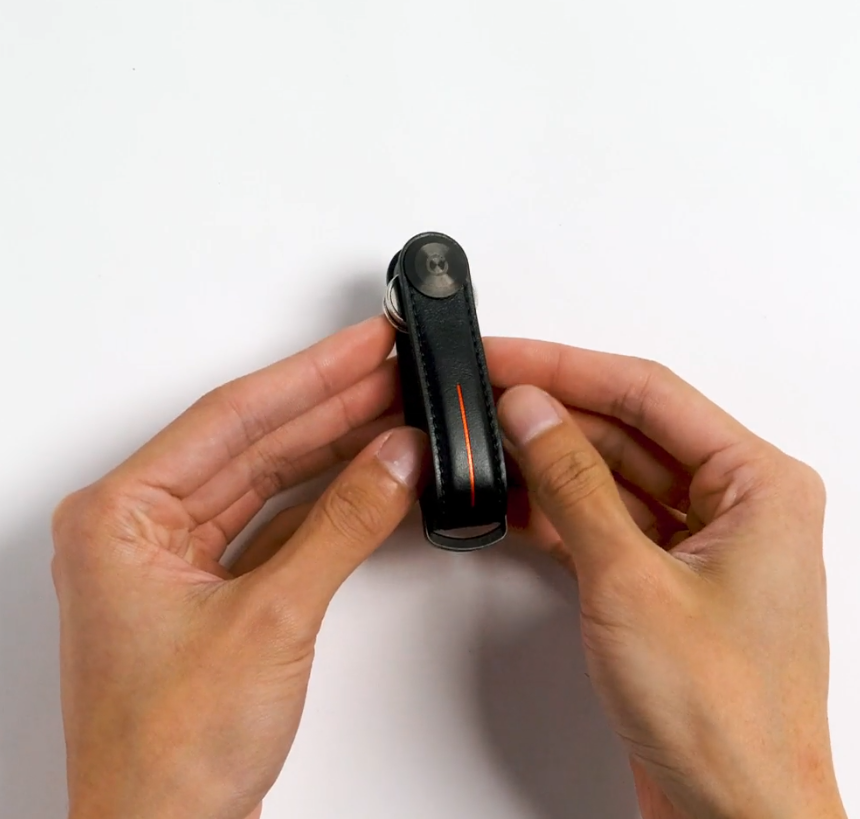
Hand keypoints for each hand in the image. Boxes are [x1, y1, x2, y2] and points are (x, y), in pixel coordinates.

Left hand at [52, 317, 426, 818]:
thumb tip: (394, 460)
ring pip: (269, 478)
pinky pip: (278, 521)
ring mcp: (178, 558)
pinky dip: (327, 499)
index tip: (365, 344)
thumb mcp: (271, 619)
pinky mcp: (214, 589)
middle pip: (253, 441)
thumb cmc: (168, 755)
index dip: (310, 374)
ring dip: (333, 446)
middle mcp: (141, 528)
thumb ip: (343, 526)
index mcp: (119, 515)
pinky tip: (369, 473)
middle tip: (391, 366)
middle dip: (330, 403)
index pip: (231, 417)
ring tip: (393, 409)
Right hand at [485, 339, 846, 818]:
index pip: (648, 392)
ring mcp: (698, 546)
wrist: (732, 818)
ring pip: (611, 475)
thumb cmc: (725, 719)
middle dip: (552, 412)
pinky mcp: (663, 582)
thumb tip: (532, 412)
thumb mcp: (630, 579)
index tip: (508, 356)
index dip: (568, 367)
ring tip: (484, 441)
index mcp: (760, 484)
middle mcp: (736, 506)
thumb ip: (575, 483)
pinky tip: (509, 498)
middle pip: (628, 429)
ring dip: (549, 460)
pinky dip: (556, 511)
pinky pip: (604, 522)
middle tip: (484, 396)